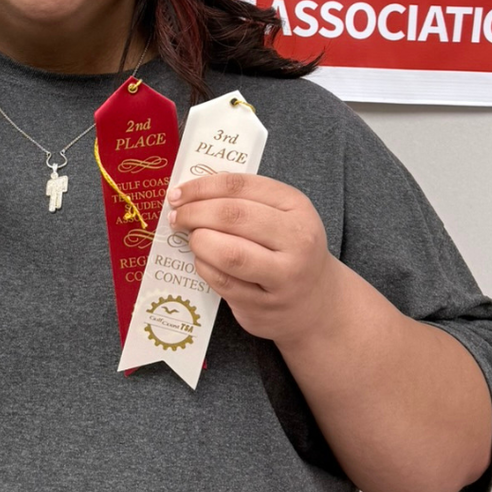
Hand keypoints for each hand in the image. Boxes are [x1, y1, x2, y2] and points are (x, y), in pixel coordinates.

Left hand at [168, 172, 338, 346]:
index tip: (177, 193)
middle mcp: (296, 240)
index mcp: (296, 206)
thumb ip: (243, 198)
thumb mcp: (280, 213)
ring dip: (198, 242)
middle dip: (194, 213)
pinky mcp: (265, 306)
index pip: (239, 185)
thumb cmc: (287, 248)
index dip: (201, 187)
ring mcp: (283, 277)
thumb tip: (193, 190)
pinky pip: (223, 282)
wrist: (314, 302)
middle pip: (232, 216)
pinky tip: (203, 260)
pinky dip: (204, 267)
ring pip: (228, 253)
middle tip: (177, 216)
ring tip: (191, 238)